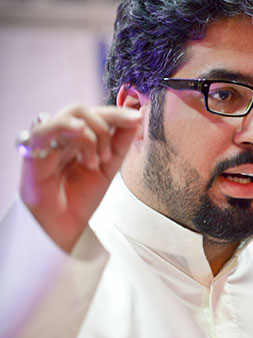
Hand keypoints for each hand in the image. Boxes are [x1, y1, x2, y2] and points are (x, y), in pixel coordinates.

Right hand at [19, 104, 142, 251]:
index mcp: (76, 138)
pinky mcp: (32, 152)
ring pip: (69, 117)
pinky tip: (80, 131)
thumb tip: (135, 118)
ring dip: (90, 136)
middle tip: (107, 155)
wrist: (63, 227)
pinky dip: (65, 126)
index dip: (117, 113)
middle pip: (82, 111)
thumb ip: (120, 143)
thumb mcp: (108, 168)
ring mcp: (46, 142)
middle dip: (104, 126)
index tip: (136, 119)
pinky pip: (45, 129)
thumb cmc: (79, 199)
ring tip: (93, 162)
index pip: (96, 114)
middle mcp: (60, 136)